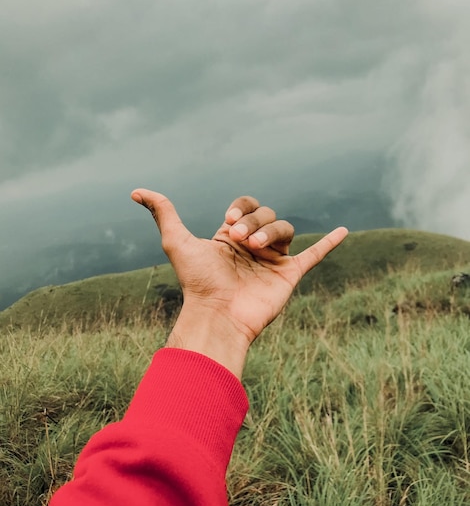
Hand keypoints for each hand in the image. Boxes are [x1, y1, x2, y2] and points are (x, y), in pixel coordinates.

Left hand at [131, 189, 347, 377]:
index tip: (228, 222)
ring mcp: (273, 260)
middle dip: (255, 222)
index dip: (242, 208)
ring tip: (255, 249)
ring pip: (286, 228)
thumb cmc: (196, 281)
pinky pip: (314, 255)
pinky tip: (343, 231)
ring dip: (272, 232)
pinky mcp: (289, 275)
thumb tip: (136, 191)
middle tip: (239, 241)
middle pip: (267, 215)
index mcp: (232, 237)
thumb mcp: (177, 241)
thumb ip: (163, 213)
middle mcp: (254, 246)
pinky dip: (329, 243)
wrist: (216, 314)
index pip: (247, 206)